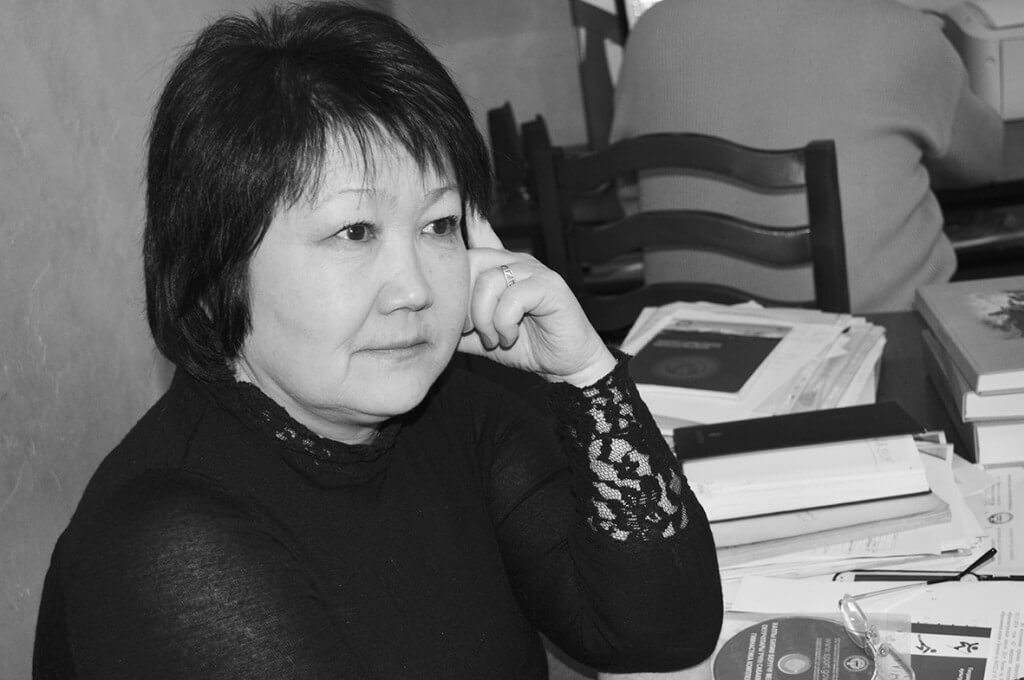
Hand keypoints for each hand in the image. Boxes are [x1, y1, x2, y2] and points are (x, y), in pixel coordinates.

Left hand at [457, 213, 615, 386]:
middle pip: (471, 261)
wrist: (565, 364)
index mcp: (502, 270)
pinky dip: (504, 324)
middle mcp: (517, 263)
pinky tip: (510, 336)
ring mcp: (534, 272)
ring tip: (495, 338)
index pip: (482, 236)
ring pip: (488, 282)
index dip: (470, 217)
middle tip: (470, 331)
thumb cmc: (528, 346)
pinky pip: (511, 298)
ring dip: (484, 319)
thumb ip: (460, 327)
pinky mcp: (549, 286)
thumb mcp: (483, 337)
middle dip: (464, 303)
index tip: (459, 200)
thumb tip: (430, 326)